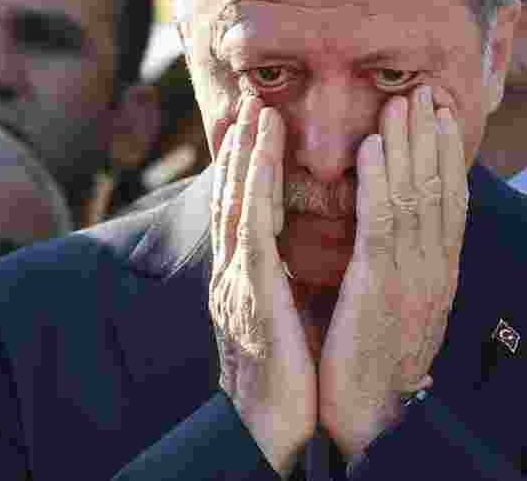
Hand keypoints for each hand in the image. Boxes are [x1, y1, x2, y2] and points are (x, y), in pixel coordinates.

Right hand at [209, 96, 315, 476]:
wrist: (268, 426)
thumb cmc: (285, 377)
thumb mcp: (280, 318)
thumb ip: (282, 282)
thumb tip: (296, 255)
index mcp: (243, 279)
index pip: (243, 211)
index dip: (247, 168)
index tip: (258, 128)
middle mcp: (231, 272)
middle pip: (231, 197)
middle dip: (240, 148)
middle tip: (251, 100)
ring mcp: (235, 279)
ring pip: (236, 201)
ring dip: (244, 153)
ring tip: (255, 110)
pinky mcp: (249, 290)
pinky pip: (250, 226)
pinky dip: (253, 183)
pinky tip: (260, 154)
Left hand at [319, 85, 467, 457]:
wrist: (372, 414)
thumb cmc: (379, 357)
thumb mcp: (405, 304)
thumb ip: (409, 264)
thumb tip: (407, 229)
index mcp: (441, 271)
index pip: (451, 200)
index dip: (448, 154)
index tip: (443, 114)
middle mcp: (436, 267)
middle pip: (438, 187)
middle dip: (431, 135)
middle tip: (425, 89)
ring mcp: (413, 275)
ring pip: (415, 194)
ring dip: (408, 142)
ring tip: (401, 100)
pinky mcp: (380, 285)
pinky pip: (382, 221)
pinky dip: (379, 178)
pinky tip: (373, 145)